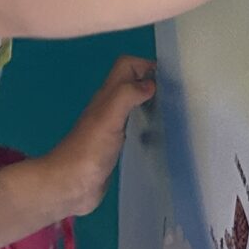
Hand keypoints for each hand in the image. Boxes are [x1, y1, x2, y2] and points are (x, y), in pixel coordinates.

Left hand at [29, 56, 158, 220]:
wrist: (70, 184)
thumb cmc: (89, 149)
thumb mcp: (108, 117)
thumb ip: (126, 95)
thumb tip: (150, 83)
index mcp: (106, 96)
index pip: (125, 66)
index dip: (145, 65)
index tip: (170, 78)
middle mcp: (108, 108)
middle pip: (130, 84)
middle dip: (152, 83)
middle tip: (177, 95)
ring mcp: (111, 128)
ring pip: (132, 105)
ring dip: (150, 103)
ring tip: (174, 113)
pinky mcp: (114, 148)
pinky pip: (133, 128)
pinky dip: (147, 126)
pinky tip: (159, 137)